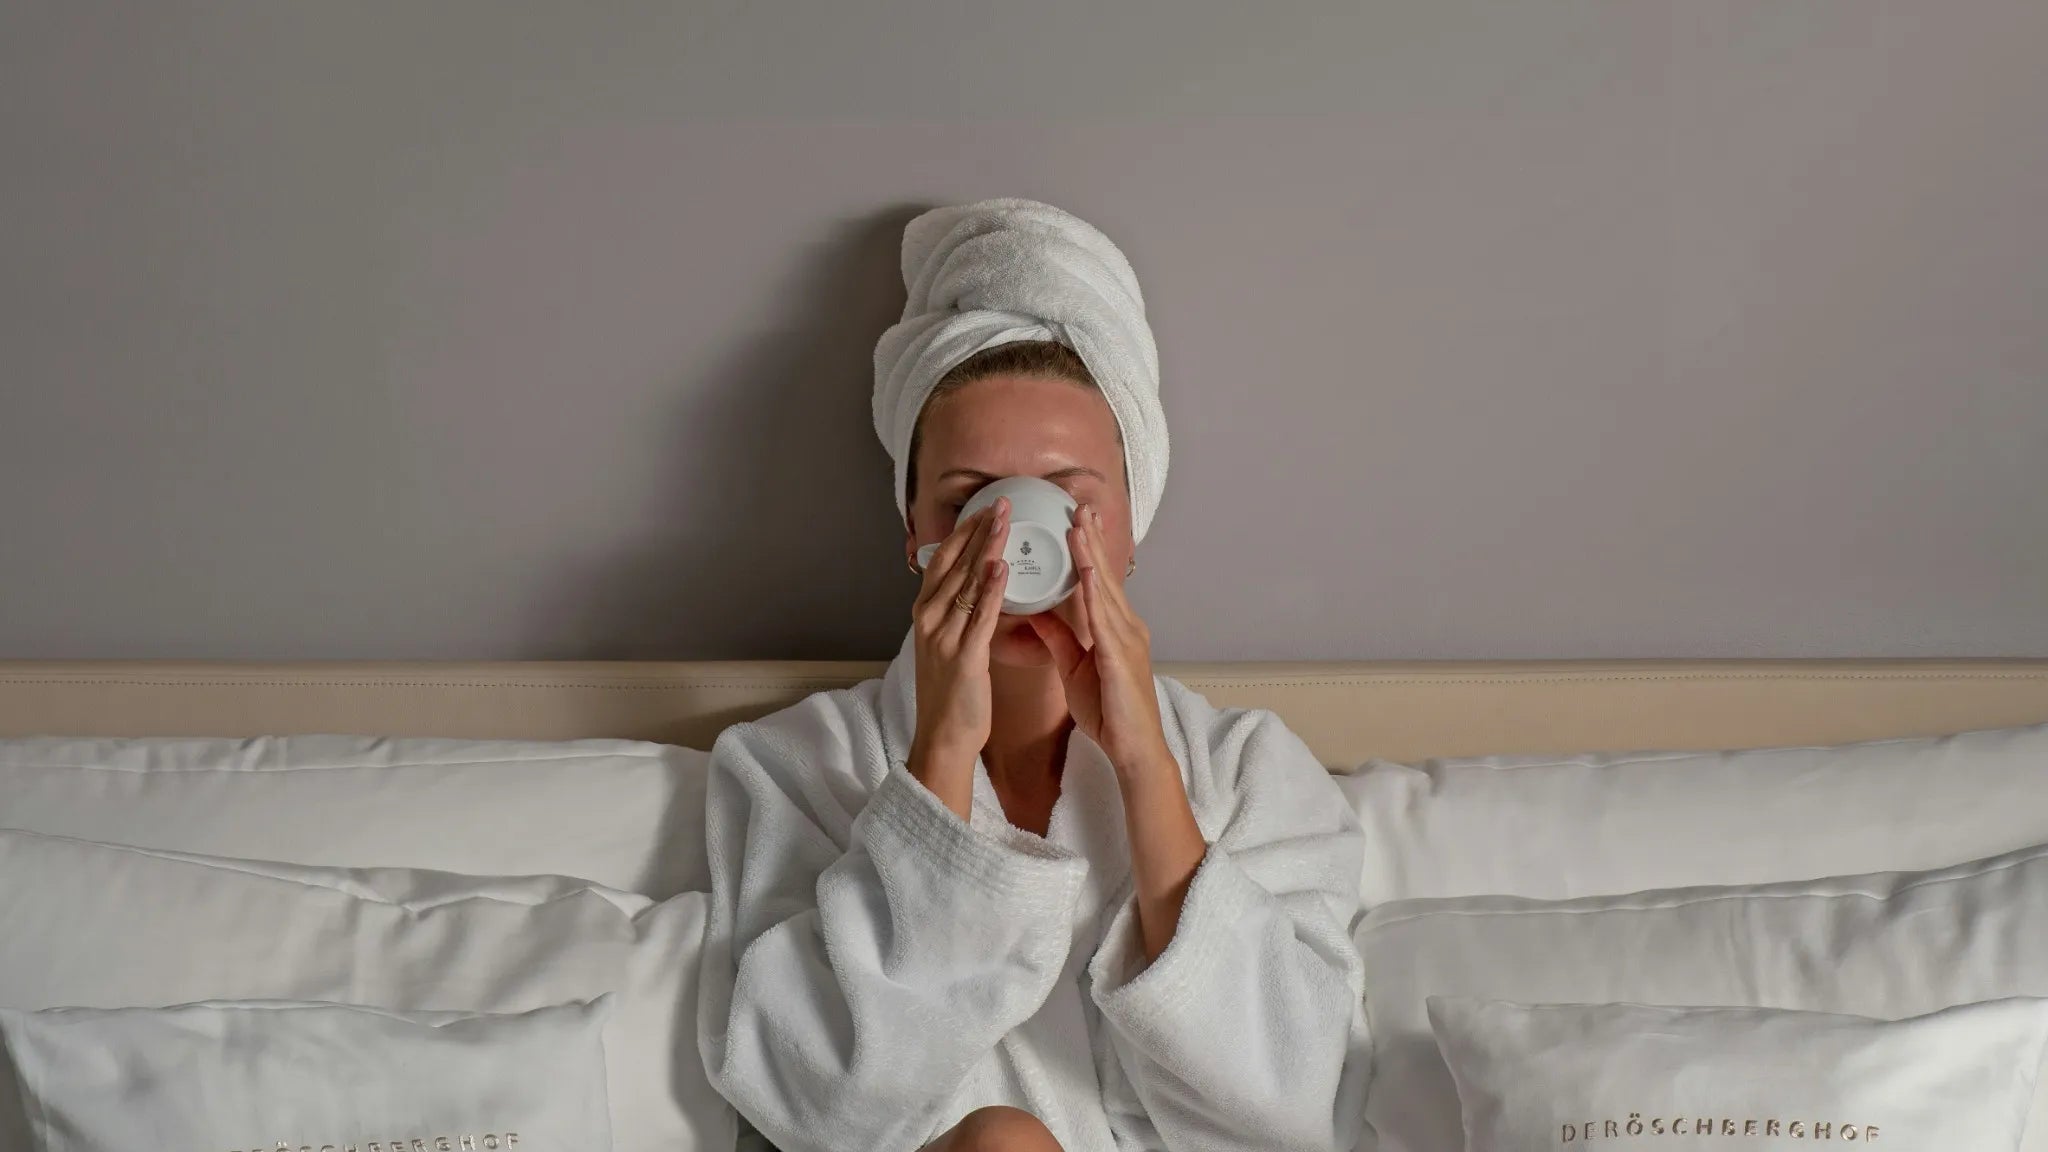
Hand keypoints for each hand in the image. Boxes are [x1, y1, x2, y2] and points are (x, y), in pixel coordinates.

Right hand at [907, 498, 1010, 817]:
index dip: (964, 532)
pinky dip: (990, 589)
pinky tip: (1001, 567)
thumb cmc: (951, 693)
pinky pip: (979, 616)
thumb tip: (973, 584)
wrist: (943, 736)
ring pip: (967, 582)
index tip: (984, 508)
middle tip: (1000, 500)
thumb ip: (957, 612)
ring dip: (986, 548)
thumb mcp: (946, 643)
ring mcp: (944, 636)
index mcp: (926, 613)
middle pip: (955, 564)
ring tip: (1004, 520)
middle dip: (978, 530)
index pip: (944, 561)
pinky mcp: (963, 657)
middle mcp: (930, 618)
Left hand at [1026, 504, 1172, 778]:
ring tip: (1078, 526)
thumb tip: (1037, 614)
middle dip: (1091, 540)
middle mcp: (1126, 627)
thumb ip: (1059, 638)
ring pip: (1105, 590)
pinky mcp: (1122, 658)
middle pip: (1104, 576)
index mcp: (1116, 629)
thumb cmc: (1109, 712)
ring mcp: (1127, 640)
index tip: (1075, 522)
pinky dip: (1094, 594)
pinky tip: (1085, 574)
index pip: (1098, 581)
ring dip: (1091, 556)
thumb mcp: (1075, 667)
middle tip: (1079, 506)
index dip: (1087, 551)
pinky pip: (1105, 620)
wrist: (1133, 748)